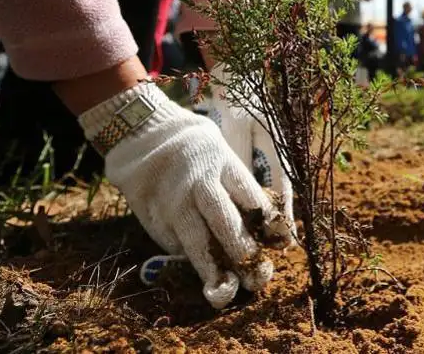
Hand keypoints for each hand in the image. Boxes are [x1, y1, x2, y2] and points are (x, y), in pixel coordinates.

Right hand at [79, 84, 291, 309]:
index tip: (282, 242)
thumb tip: (265, 219)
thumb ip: (239, 180)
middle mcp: (198, 182)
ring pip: (195, 240)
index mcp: (222, 162)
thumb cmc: (193, 143)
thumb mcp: (221, 148)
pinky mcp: (153, 215)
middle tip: (258, 275)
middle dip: (243, 251)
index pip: (250, 196)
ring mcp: (173, 201)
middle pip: (224, 221)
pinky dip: (188, 258)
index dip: (267, 222)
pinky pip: (172, 243)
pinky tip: (200, 269)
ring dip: (212, 269)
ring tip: (226, 290)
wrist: (141, 133)